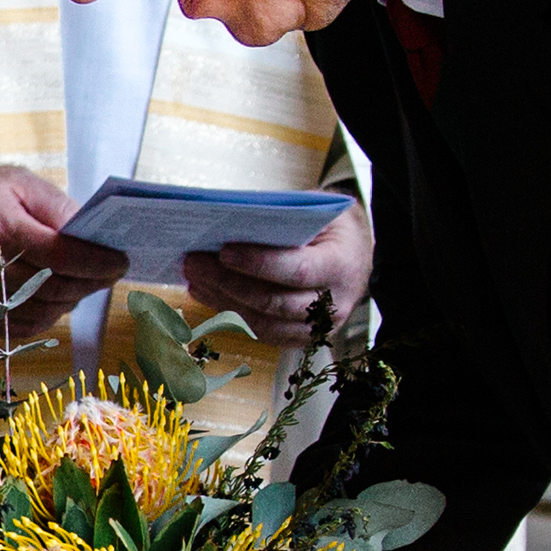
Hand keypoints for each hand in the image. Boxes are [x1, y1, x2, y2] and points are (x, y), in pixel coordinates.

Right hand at [0, 160, 124, 340]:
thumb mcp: (16, 181)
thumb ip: (57, 207)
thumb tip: (94, 236)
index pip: (59, 254)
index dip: (96, 262)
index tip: (120, 260)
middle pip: (53, 287)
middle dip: (91, 282)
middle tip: (112, 272)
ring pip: (42, 311)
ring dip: (73, 299)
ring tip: (89, 281)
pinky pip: (22, 326)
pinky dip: (48, 314)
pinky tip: (58, 296)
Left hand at [182, 203, 373, 342]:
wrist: (356, 254)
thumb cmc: (331, 227)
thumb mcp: (315, 211)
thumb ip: (280, 219)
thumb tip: (226, 224)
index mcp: (341, 266)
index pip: (296, 271)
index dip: (258, 264)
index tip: (223, 251)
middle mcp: (333, 304)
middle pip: (273, 303)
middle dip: (228, 283)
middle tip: (194, 262)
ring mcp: (317, 328)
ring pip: (262, 325)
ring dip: (222, 302)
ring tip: (194, 277)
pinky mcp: (300, 338)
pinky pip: (261, 333)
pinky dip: (229, 315)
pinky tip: (207, 294)